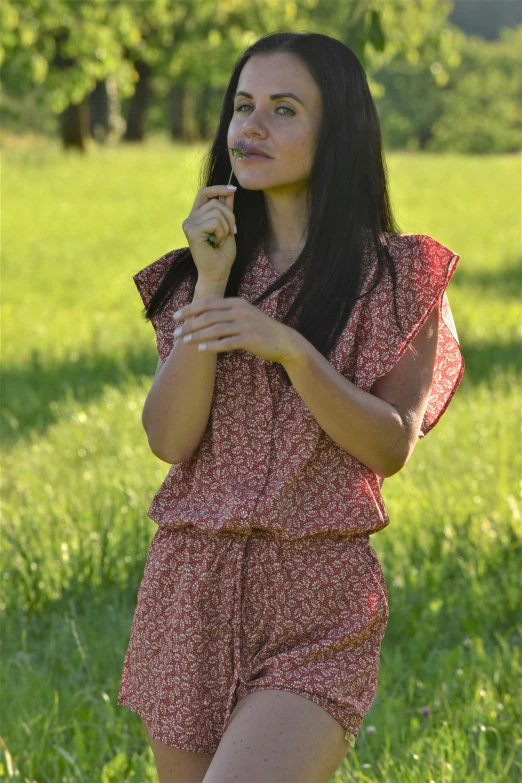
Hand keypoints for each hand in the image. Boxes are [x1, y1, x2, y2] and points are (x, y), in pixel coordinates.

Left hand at [173, 296, 301, 364]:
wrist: (285, 342)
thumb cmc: (260, 330)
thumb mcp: (243, 316)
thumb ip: (225, 314)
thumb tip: (200, 318)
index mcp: (236, 303)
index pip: (208, 303)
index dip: (189, 309)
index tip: (175, 317)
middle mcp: (241, 311)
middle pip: (209, 316)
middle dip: (189, 324)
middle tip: (175, 333)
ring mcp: (246, 324)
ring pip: (216, 329)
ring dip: (197, 335)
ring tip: (184, 341)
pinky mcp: (251, 339)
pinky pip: (227, 342)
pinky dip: (213, 345)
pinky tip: (201, 349)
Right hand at [182, 185, 236, 283]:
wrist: (218, 272)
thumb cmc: (222, 253)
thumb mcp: (228, 226)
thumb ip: (226, 209)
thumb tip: (231, 190)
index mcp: (196, 216)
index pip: (204, 193)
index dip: (218, 188)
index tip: (233, 190)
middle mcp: (190, 219)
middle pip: (215, 202)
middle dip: (230, 216)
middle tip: (232, 232)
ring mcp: (189, 224)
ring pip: (216, 211)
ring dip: (226, 226)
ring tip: (221, 240)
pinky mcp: (192, 231)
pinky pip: (215, 222)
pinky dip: (222, 232)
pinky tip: (217, 243)